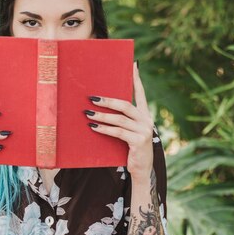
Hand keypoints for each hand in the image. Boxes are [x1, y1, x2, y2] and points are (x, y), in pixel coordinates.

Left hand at [85, 62, 153, 181]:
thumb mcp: (129, 131)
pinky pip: (118, 132)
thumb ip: (122, 120)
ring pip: (120, 119)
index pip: (140, 93)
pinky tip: (93, 127)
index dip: (136, 79)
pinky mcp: (139, 141)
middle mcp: (146, 120)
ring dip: (102, 116)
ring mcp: (144, 131)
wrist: (141, 170)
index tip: (133, 64)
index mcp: (144, 115)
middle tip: (91, 98)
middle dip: (107, 100)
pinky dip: (104, 129)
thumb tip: (101, 106)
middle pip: (125, 105)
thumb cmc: (130, 148)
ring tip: (87, 113)